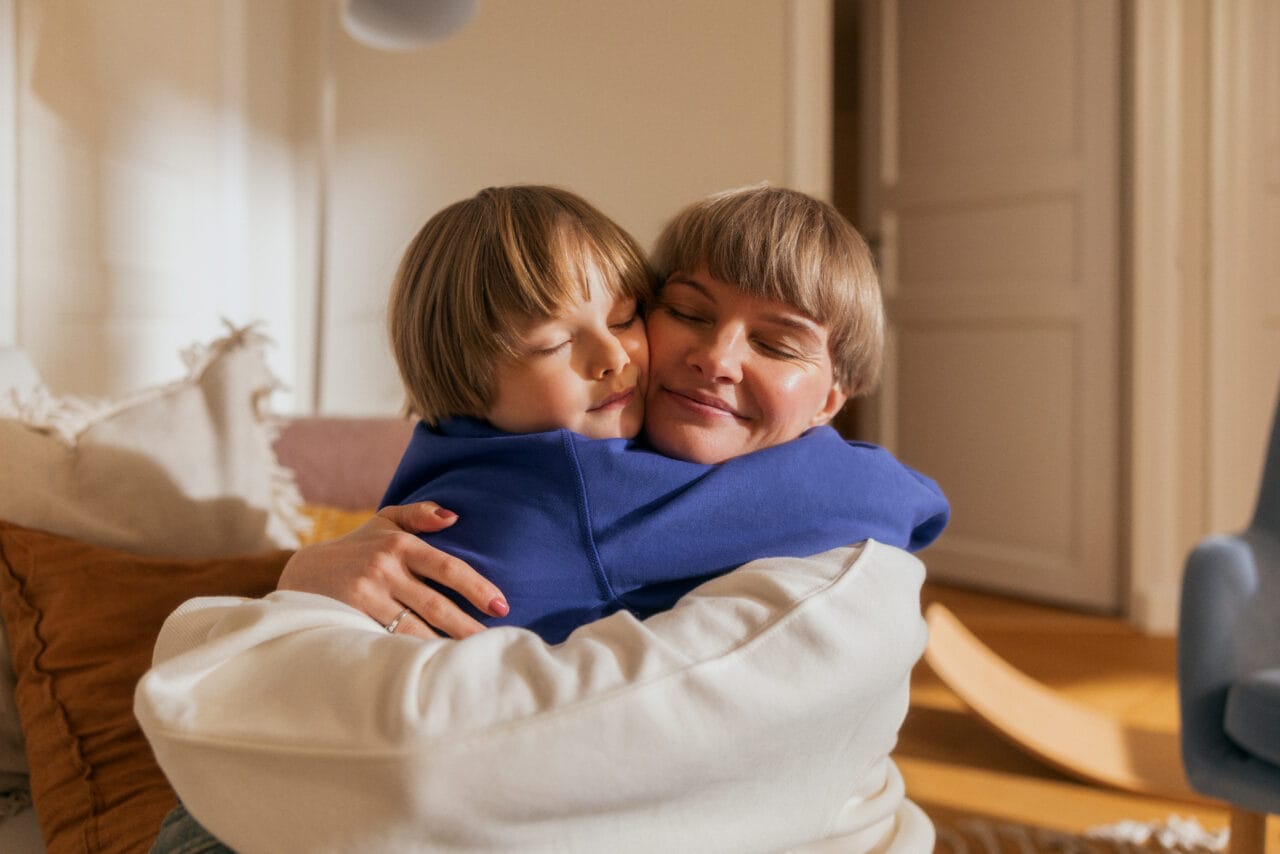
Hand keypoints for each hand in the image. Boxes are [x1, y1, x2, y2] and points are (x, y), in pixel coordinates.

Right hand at [277, 502, 508, 638]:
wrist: (302, 573)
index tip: (502, 606)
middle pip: (435, 604)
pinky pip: (388, 641)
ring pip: (414, 628)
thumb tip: (454, 517)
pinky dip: (412, 655)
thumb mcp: (384, 522)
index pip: (448, 567)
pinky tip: (433, 667)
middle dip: (468, 626)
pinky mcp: (350, 618)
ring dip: (444, 646)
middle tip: (497, 643)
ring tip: (472, 660)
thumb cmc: (356, 548)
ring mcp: (365, 595)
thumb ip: (419, 514)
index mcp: (399, 545)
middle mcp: (383, 568)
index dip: (477, 587)